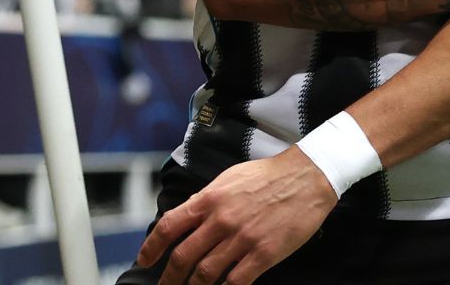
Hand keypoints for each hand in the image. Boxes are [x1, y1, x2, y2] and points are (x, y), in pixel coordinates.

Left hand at [135, 148, 334, 284]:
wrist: (305, 178)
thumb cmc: (267, 176)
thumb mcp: (228, 179)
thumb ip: (206, 199)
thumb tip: (187, 215)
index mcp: (209, 199)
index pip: (169, 225)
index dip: (151, 247)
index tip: (144, 261)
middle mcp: (220, 220)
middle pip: (183, 256)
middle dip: (169, 277)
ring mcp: (242, 239)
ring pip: (206, 273)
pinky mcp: (264, 254)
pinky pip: (237, 281)